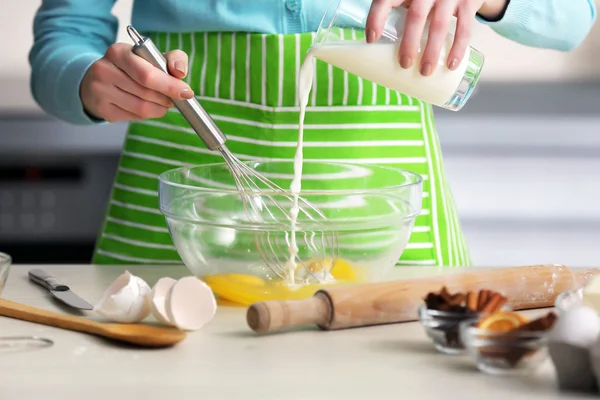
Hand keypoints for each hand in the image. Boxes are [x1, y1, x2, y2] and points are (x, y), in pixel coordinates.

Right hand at [80, 43, 193, 121]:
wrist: (99, 79)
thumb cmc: (132, 67)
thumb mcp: (151, 56)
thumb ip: (172, 58)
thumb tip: (180, 72)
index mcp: (118, 52)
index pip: (147, 74)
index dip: (170, 85)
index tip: (187, 92)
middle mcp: (104, 70)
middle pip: (146, 93)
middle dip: (166, 98)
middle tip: (173, 98)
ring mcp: (100, 91)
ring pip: (141, 108)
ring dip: (160, 109)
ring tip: (163, 103)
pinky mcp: (102, 109)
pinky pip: (134, 117)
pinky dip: (148, 114)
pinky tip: (148, 107)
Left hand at [366, 0, 487, 75]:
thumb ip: (398, 13)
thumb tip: (377, 47)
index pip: (386, 0)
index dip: (376, 18)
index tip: (371, 39)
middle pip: (415, 16)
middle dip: (409, 43)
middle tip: (405, 64)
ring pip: (439, 25)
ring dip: (432, 51)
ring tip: (425, 72)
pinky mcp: (469, 2)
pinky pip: (464, 28)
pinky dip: (458, 49)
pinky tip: (451, 65)